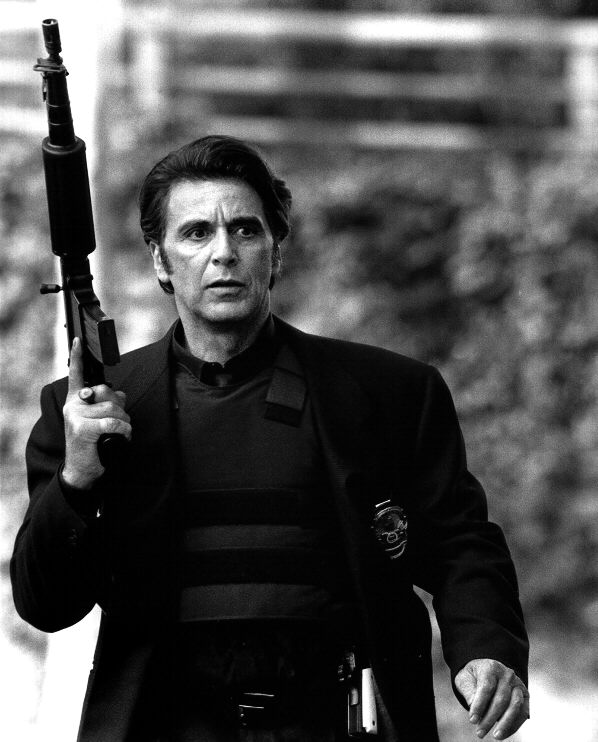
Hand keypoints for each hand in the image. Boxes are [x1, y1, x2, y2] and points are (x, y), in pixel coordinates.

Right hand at [62, 338, 131, 489]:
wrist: (82, 470)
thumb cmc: (92, 444)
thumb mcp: (100, 421)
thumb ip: (108, 404)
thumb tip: (122, 394)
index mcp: (76, 401)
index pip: (76, 375)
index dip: (77, 357)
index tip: (78, 340)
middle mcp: (73, 405)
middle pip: (107, 391)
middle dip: (120, 406)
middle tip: (119, 421)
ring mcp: (76, 416)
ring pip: (113, 408)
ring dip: (125, 422)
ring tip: (119, 432)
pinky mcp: (83, 428)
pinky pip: (114, 422)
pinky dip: (124, 430)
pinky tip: (122, 437)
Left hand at [455, 658, 529, 739]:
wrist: (487, 670)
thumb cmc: (473, 677)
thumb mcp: (465, 679)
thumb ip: (469, 690)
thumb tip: (473, 705)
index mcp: (490, 667)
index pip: (486, 687)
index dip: (479, 705)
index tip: (472, 720)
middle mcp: (507, 674)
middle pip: (501, 699)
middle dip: (490, 718)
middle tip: (480, 733)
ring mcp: (518, 684)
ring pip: (515, 705)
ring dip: (505, 724)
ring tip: (496, 736)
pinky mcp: (525, 695)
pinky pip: (523, 712)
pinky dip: (514, 725)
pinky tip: (504, 733)